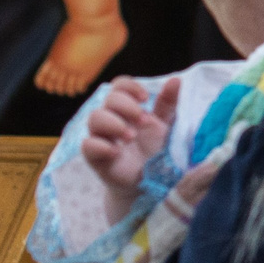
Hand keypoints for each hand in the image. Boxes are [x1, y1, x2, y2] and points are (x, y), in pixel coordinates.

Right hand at [82, 75, 178, 223]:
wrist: (149, 182)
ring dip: (114, 123)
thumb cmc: (155, 149)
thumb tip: (175, 80)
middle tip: (143, 121)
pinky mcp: (96, 158)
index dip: (128, 87)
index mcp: (128, 108)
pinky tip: (117, 151)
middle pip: (108, 100)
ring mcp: (102, 138)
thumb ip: (169, 104)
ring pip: (95, 118)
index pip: (118, 86)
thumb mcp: (166, 125)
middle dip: (126, 106)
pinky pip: (87, 145)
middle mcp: (112, 119)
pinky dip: (100, 145)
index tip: (145, 98)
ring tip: (132, 136)